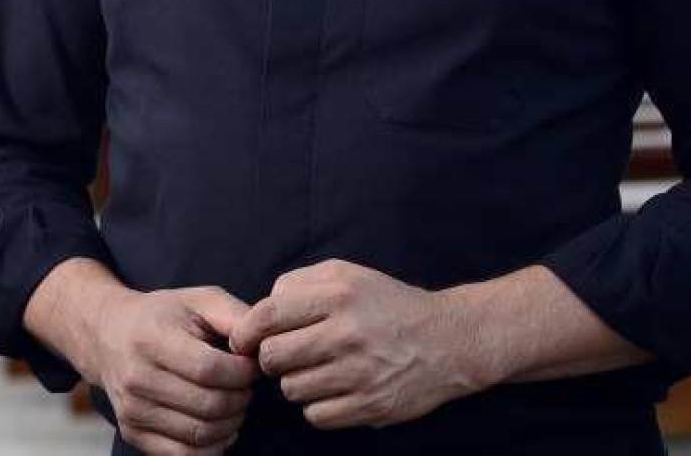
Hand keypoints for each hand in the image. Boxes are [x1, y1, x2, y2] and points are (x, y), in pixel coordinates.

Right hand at [82, 285, 257, 454]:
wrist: (107, 335)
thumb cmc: (162, 316)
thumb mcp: (198, 299)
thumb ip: (235, 315)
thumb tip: (260, 347)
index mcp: (151, 338)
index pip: (209, 369)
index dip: (242, 373)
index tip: (251, 365)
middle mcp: (136, 377)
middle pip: (209, 406)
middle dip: (241, 398)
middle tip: (246, 386)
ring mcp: (132, 410)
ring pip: (201, 434)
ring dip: (231, 423)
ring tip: (234, 402)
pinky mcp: (132, 433)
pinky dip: (213, 447)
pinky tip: (219, 425)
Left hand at [228, 260, 486, 429]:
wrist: (448, 340)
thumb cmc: (388, 304)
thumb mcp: (347, 275)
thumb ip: (299, 283)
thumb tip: (260, 310)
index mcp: (338, 295)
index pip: (268, 315)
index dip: (245, 331)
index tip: (242, 340)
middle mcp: (348, 333)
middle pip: (273, 357)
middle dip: (272, 358)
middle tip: (287, 355)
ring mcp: (360, 373)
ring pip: (291, 389)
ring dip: (296, 382)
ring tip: (317, 370)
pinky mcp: (371, 405)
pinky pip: (316, 415)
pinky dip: (318, 406)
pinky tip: (333, 390)